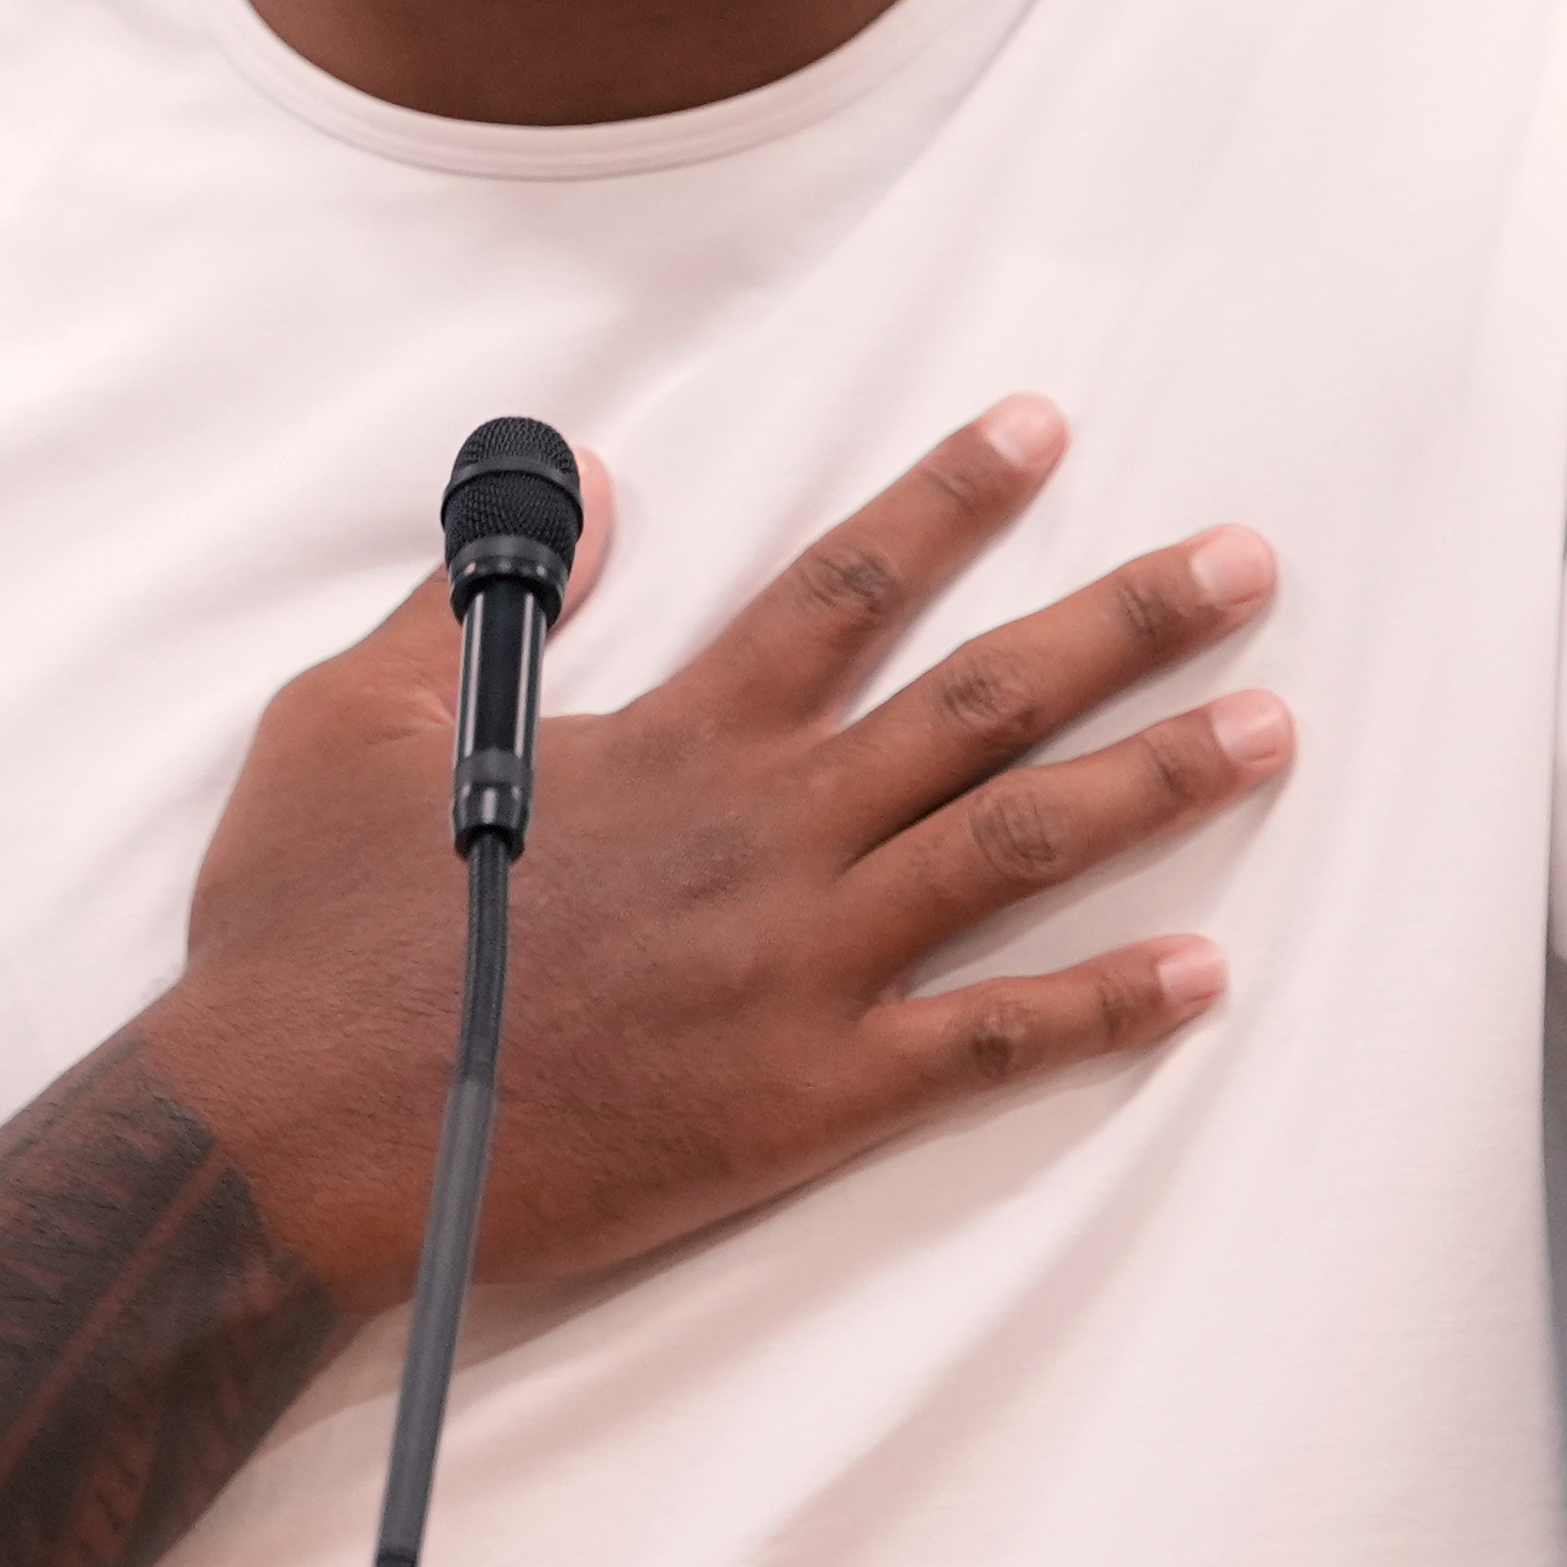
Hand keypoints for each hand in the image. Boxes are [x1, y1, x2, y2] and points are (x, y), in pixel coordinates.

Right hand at [148, 396, 1283, 1311]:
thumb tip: (590, 495)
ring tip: (1274, 726)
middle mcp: (767, 832)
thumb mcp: (344, 719)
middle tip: (1248, 564)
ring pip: (1018, 848)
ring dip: (1157, 782)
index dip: (952, 498)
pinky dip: (1104, 1008)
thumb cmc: (306, 936)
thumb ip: (473, 606)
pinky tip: (1205, 975)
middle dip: (1129, 620)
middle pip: (987, 698)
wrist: (293, 1140)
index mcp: (675, 737)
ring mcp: (800, 967)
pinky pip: (988, 1044)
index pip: (847, 582)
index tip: (1045, 427)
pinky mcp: (805, 1097)